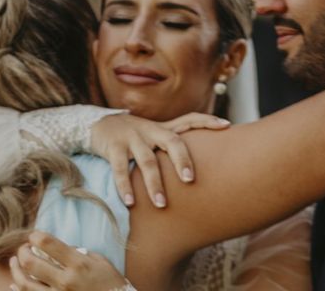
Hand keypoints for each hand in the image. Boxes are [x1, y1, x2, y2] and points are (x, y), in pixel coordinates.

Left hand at [10, 231, 126, 290]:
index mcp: (78, 264)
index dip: (35, 236)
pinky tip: (15, 282)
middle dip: (22, 251)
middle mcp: (65, 280)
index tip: (34, 235)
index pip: (48, 244)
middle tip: (23, 247)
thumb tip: (58, 248)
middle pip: (31, 262)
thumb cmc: (110, 283)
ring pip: (25, 283)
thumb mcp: (99, 261)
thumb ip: (78, 253)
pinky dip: (19, 289)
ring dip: (15, 270)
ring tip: (14, 261)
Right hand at [90, 112, 229, 207]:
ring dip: (154, 184)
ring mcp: (132, 137)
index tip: (227, 126)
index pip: (189, 120)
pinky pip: (119, 168)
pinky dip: (125, 186)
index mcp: (163, 129)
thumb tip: (201, 168)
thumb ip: (172, 147)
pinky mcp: (114, 146)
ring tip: (162, 204)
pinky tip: (130, 202)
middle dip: (182, 160)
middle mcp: (150, 130)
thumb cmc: (134, 137)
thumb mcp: (153, 137)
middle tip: (190, 180)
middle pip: (172, 141)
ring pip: (147, 160)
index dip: (207, 121)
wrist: (98, 125)